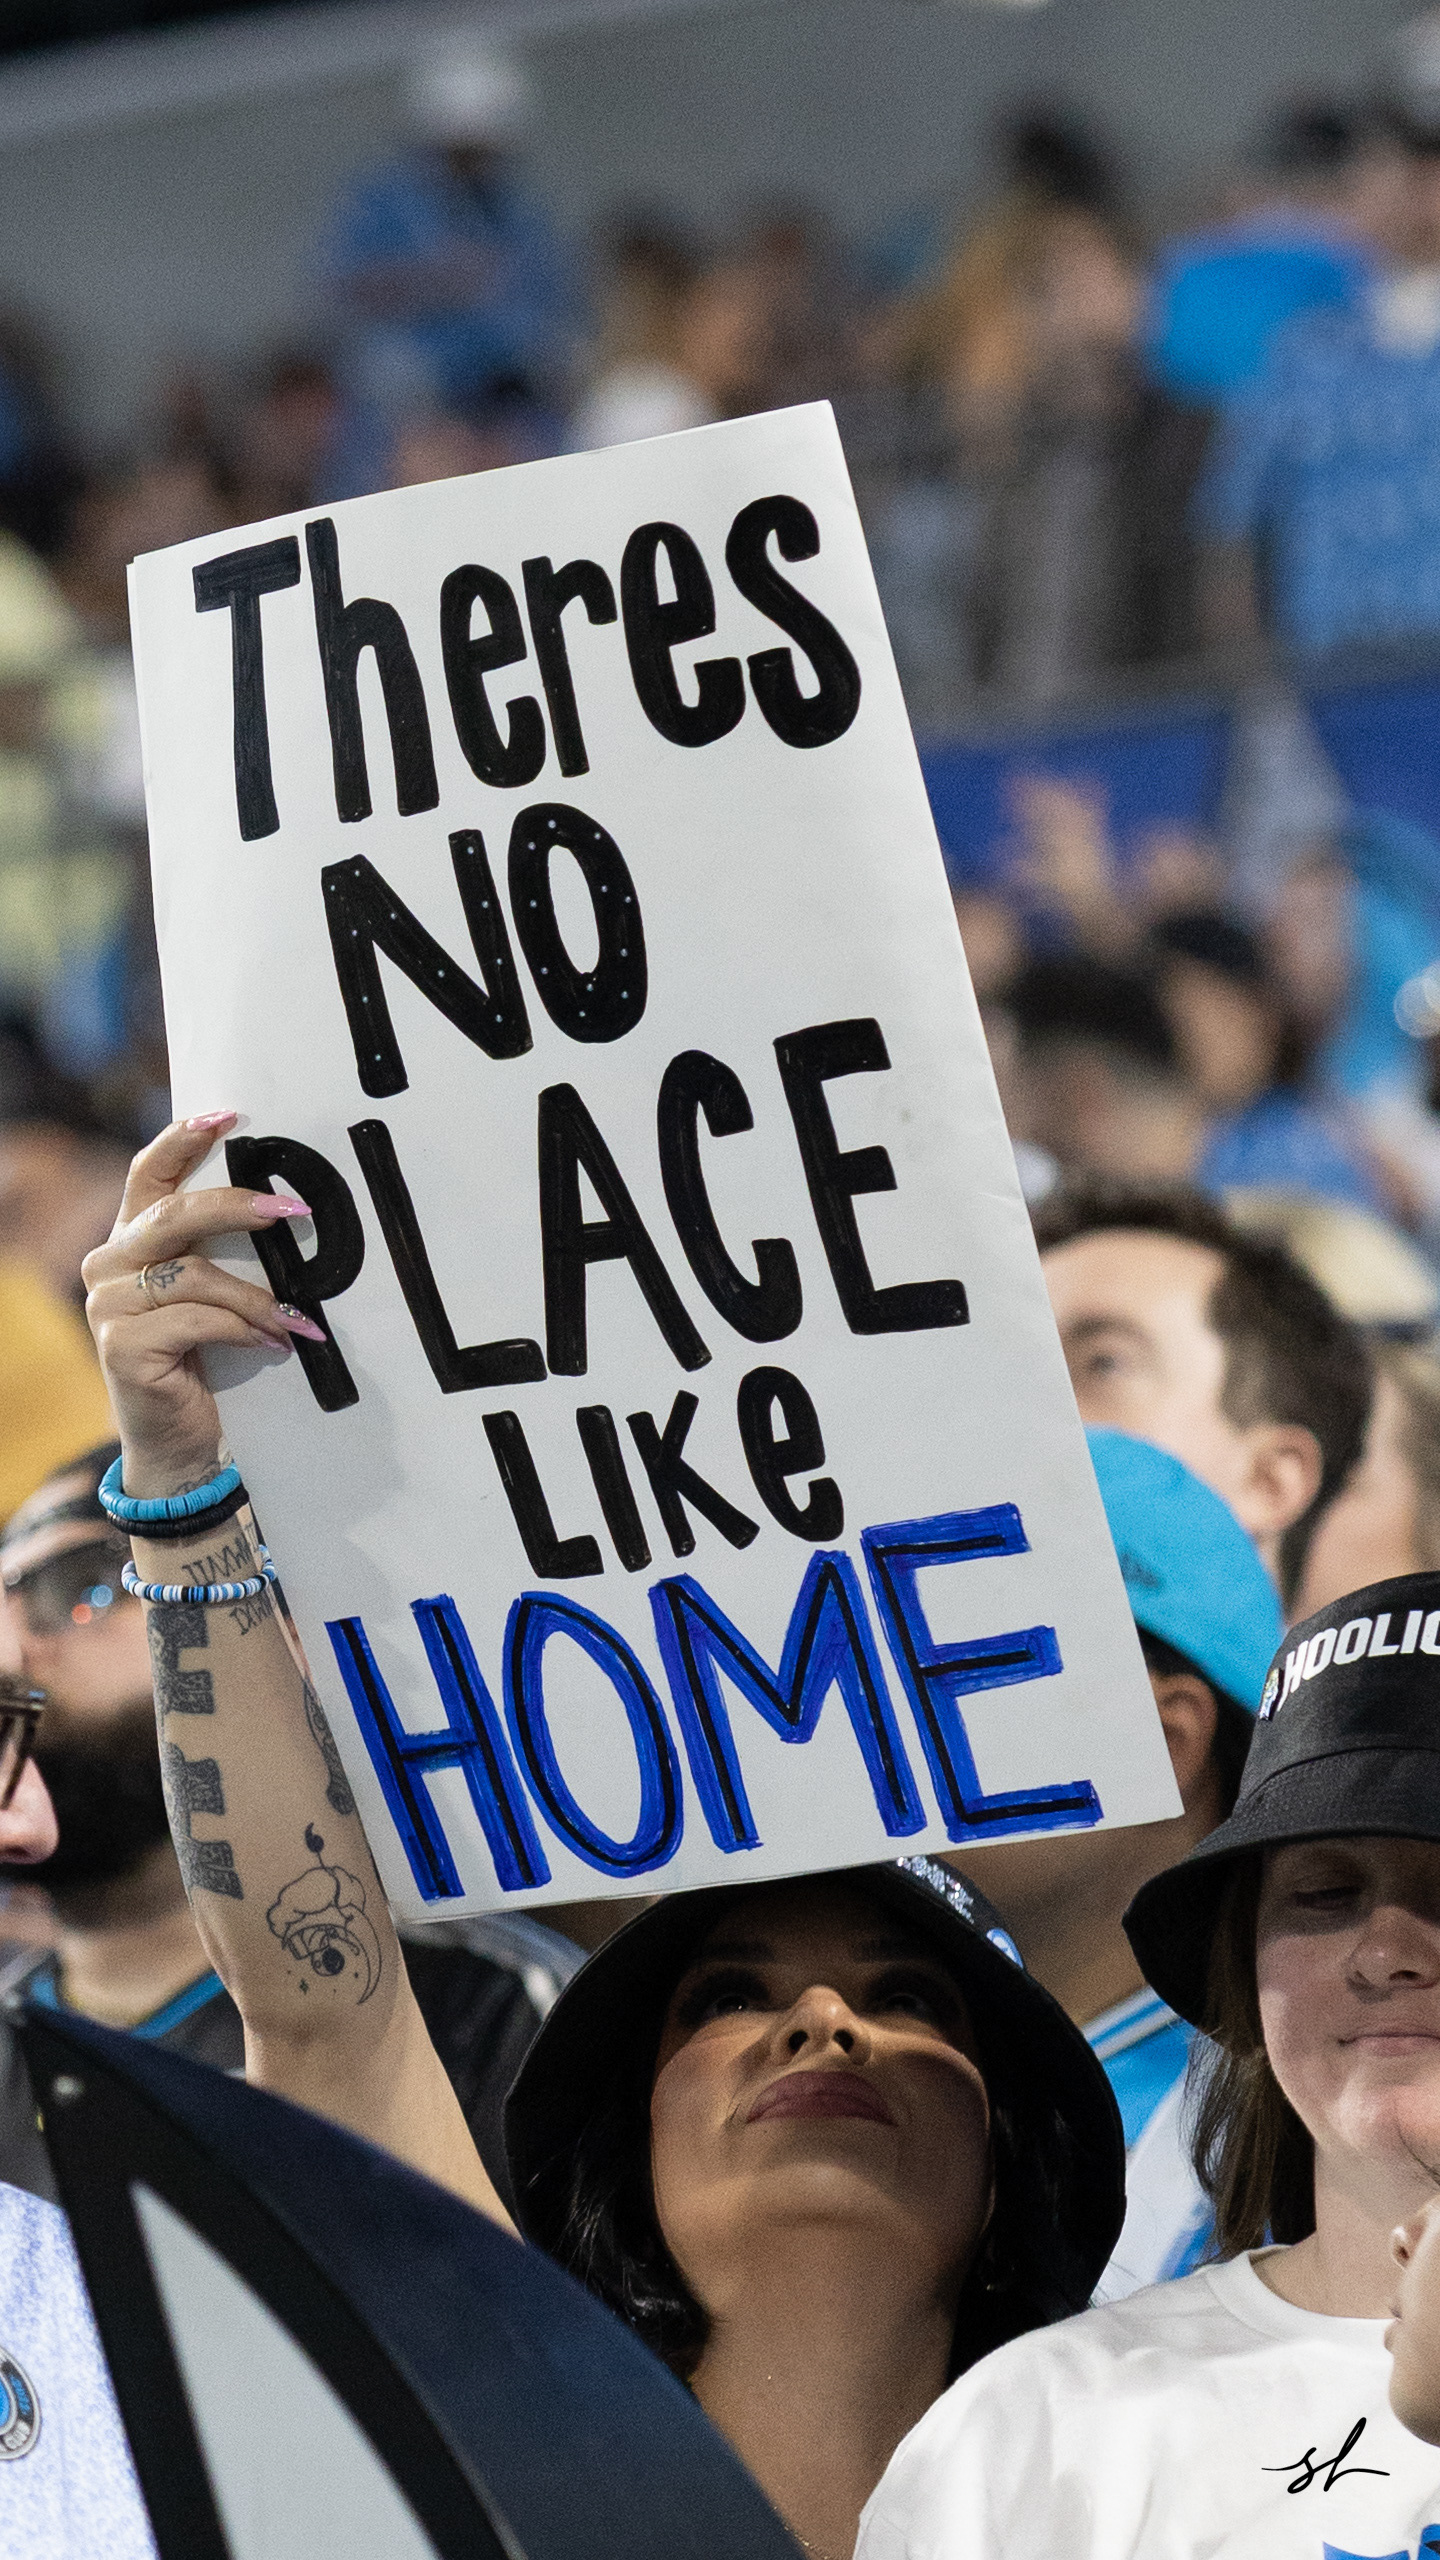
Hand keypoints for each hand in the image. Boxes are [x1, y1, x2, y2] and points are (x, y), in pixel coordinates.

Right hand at [82, 1113, 324, 1497]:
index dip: (183, 1139)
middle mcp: (110, 1264)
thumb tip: (286, 1208)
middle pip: (174, 1216)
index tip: (227, 1115)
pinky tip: (274, 1344)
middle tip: (292, 1209)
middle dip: (237, 1207)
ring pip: (195, 1276)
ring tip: (297, 1320)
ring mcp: (109, 1306)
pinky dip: (245, 1330)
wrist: (177, 1438)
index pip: (148, 1174)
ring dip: (258, 1298)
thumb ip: (222, 1252)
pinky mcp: (120, 1347)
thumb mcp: (212, 1294)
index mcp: (131, 1240)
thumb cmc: (204, 1359)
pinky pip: (196, 1322)